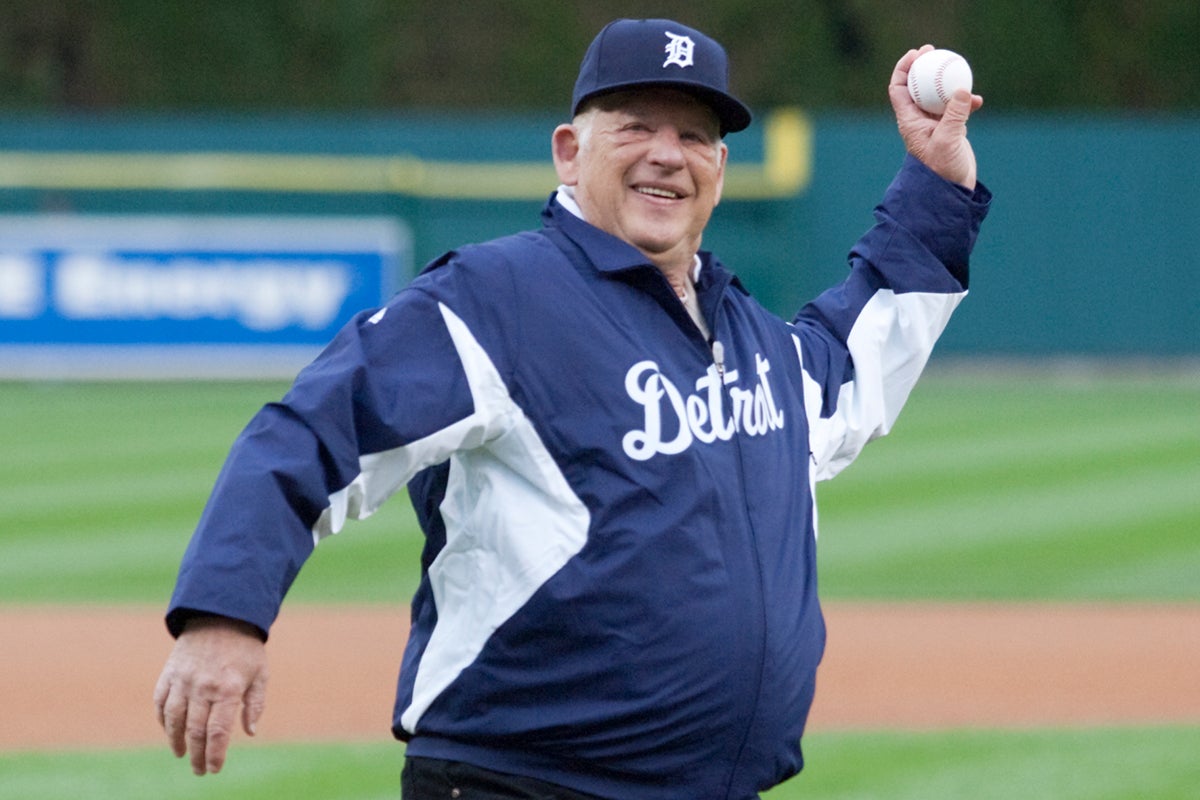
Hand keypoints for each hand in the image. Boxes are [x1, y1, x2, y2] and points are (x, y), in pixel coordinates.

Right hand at [153, 615, 267, 774]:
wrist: (220, 614)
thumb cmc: (245, 648)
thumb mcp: (260, 673)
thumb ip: (255, 704)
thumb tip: (249, 732)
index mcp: (228, 688)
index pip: (218, 731)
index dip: (215, 754)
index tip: (214, 769)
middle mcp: (203, 686)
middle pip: (195, 731)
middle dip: (197, 755)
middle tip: (200, 770)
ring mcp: (183, 679)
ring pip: (174, 720)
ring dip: (176, 741)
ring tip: (183, 754)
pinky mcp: (169, 673)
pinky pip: (161, 702)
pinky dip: (163, 720)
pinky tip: (170, 730)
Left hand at [888, 44, 983, 189]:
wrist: (952, 190)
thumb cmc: (942, 169)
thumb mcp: (948, 140)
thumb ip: (954, 115)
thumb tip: (962, 90)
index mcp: (909, 121)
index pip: (899, 88)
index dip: (904, 68)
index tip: (917, 54)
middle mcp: (919, 120)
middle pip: (917, 86)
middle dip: (924, 67)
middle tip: (935, 51)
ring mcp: (935, 124)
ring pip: (938, 94)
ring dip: (947, 82)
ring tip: (958, 69)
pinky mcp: (950, 129)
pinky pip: (956, 108)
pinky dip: (965, 102)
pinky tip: (977, 101)